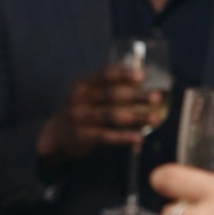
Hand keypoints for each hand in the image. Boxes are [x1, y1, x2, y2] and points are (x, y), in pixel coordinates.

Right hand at [38, 65, 164, 162]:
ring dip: (135, 117)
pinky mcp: (80, 136)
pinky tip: (139, 139)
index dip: (124, 74)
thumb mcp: (91, 95)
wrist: (57, 134)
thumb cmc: (84, 111)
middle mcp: (79, 98)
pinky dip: (123, 138)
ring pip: (111, 115)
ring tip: (156, 119)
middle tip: (156, 97)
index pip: (105, 75)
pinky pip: (105, 136)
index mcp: (83, 83)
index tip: (143, 76)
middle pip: (111, 94)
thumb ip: (113, 87)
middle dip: (136, 96)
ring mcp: (79, 117)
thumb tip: (152, 79)